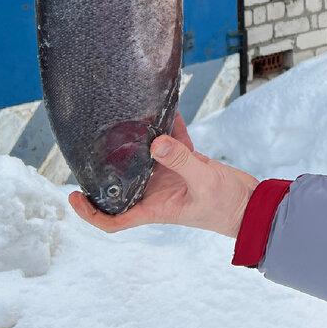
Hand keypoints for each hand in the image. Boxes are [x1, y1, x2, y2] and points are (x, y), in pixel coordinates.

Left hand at [68, 112, 258, 237]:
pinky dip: (170, 127)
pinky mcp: (187, 163)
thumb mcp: (203, 182)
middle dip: (108, 166)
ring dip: (137, 141)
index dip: (90, 212)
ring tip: (124, 119)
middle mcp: (157, 193)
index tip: (75, 196)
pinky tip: (167, 108)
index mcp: (154, 208)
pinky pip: (173, 143)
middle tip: (94, 142)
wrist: (252, 205)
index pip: (114, 219)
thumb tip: (155, 142)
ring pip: (146, 158)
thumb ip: (181, 161)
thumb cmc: (226, 205)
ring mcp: (171, 177)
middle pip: (123, 183)